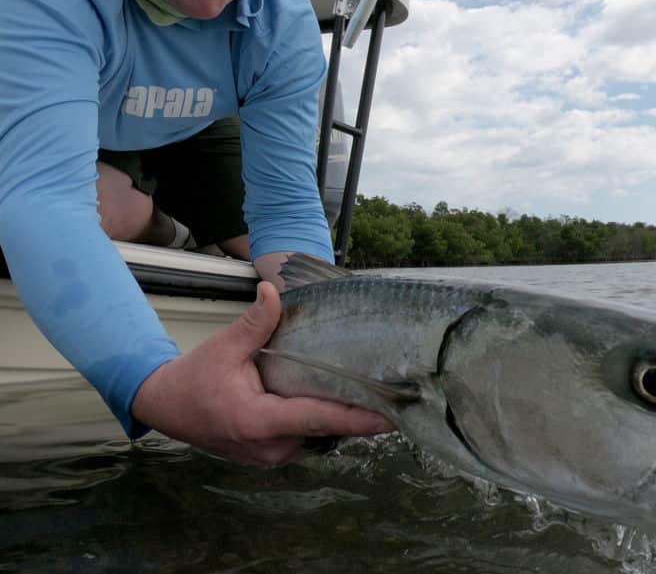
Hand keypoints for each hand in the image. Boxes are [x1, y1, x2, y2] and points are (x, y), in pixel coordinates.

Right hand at [131, 280, 394, 464]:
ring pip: (320, 436)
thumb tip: (272, 291)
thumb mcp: (224, 347)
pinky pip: (308, 438)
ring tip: (377, 392)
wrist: (167, 408)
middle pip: (327, 429)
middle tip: (398, 393)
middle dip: (360, 414)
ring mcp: (273, 455)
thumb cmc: (195, 378)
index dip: (357, 418)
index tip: (391, 416)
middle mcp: (271, 446)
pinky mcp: (274, 454)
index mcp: (259, 421)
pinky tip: (344, 398)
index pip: (318, 418)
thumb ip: (254, 324)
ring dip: (342, 417)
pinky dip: (325, 420)